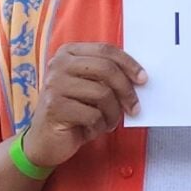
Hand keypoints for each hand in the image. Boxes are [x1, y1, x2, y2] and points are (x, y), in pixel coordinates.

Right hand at [22, 43, 144, 172]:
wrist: (46, 139)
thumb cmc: (74, 111)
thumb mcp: (90, 88)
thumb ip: (107, 77)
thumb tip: (140, 78)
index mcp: (68, 53)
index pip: (105, 50)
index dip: (129, 63)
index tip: (143, 79)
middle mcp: (58, 65)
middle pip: (106, 69)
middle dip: (126, 90)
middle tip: (135, 108)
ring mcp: (54, 85)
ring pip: (102, 93)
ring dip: (113, 113)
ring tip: (109, 122)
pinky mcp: (54, 107)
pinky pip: (93, 115)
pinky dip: (101, 125)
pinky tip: (94, 129)